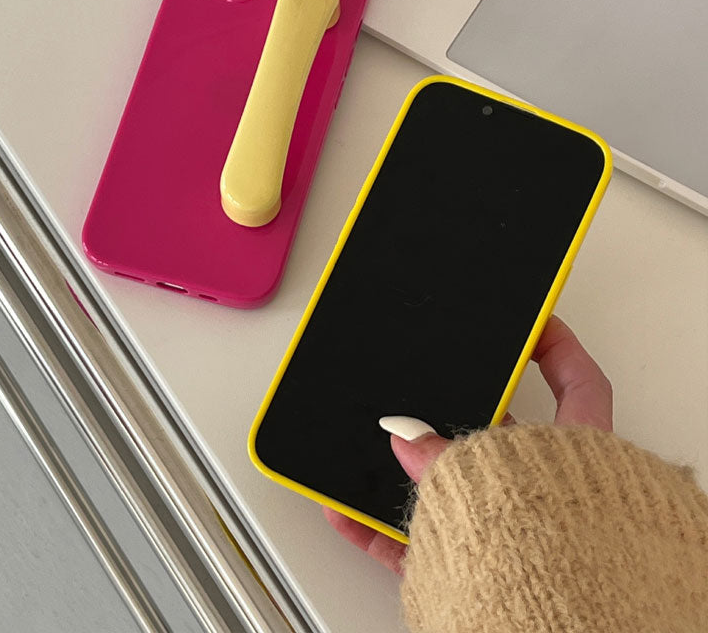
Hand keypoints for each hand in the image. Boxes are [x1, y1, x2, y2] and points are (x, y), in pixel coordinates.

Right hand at [323, 315, 612, 573]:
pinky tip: (345, 512)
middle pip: (500, 435)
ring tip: (370, 456)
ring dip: (406, 475)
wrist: (552, 629)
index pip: (578, 381)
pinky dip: (376, 528)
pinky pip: (415, 539)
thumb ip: (449, 457)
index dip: (556, 344)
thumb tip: (410, 435)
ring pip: (452, 489)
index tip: (533, 321)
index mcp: (578, 458)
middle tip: (422, 390)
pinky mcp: (472, 569)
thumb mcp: (499, 480)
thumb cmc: (562, 563)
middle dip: (456, 414)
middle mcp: (548, 493)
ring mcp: (510, 530)